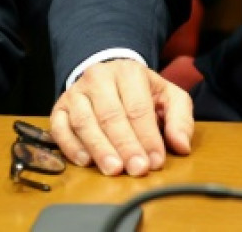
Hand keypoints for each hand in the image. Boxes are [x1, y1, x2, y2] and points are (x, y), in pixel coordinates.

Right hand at [50, 59, 193, 177]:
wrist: (109, 77)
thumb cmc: (141, 92)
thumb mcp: (168, 97)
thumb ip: (180, 119)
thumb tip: (182, 145)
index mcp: (129, 72)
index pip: (138, 108)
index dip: (147, 137)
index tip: (155, 161)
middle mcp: (99, 78)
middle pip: (111, 116)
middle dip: (126, 146)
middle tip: (137, 169)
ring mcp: (75, 93)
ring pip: (84, 122)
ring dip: (100, 148)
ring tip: (114, 169)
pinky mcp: (59, 108)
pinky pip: (60, 129)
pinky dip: (71, 146)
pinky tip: (86, 161)